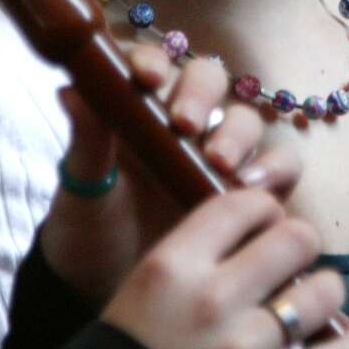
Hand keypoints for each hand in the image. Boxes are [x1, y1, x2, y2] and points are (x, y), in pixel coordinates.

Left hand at [41, 49, 300, 304]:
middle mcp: (182, 124)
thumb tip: (71, 91)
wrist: (106, 288)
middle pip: (208, 81)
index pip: (153, 64)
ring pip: (244, 120)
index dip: (154, 60)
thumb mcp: (80, 190)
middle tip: (187, 125)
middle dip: (201, 94)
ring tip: (222, 164)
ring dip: (238, 133)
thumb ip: (85, 142)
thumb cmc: (87, 230)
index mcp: (136, 109)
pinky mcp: (248, 192)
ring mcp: (217, 155)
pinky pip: (277, 168)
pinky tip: (256, 189)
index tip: (147, 78)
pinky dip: (274, 170)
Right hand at [99, 187, 348, 348]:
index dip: (264, 208)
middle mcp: (210, 300)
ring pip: (322, 291)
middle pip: (295, 238)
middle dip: (300, 246)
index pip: (244, 204)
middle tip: (293, 263)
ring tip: (314, 302)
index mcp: (171, 267)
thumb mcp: (140, 292)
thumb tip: (259, 226)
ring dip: (324, 293)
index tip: (266, 222)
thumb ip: (195, 257)